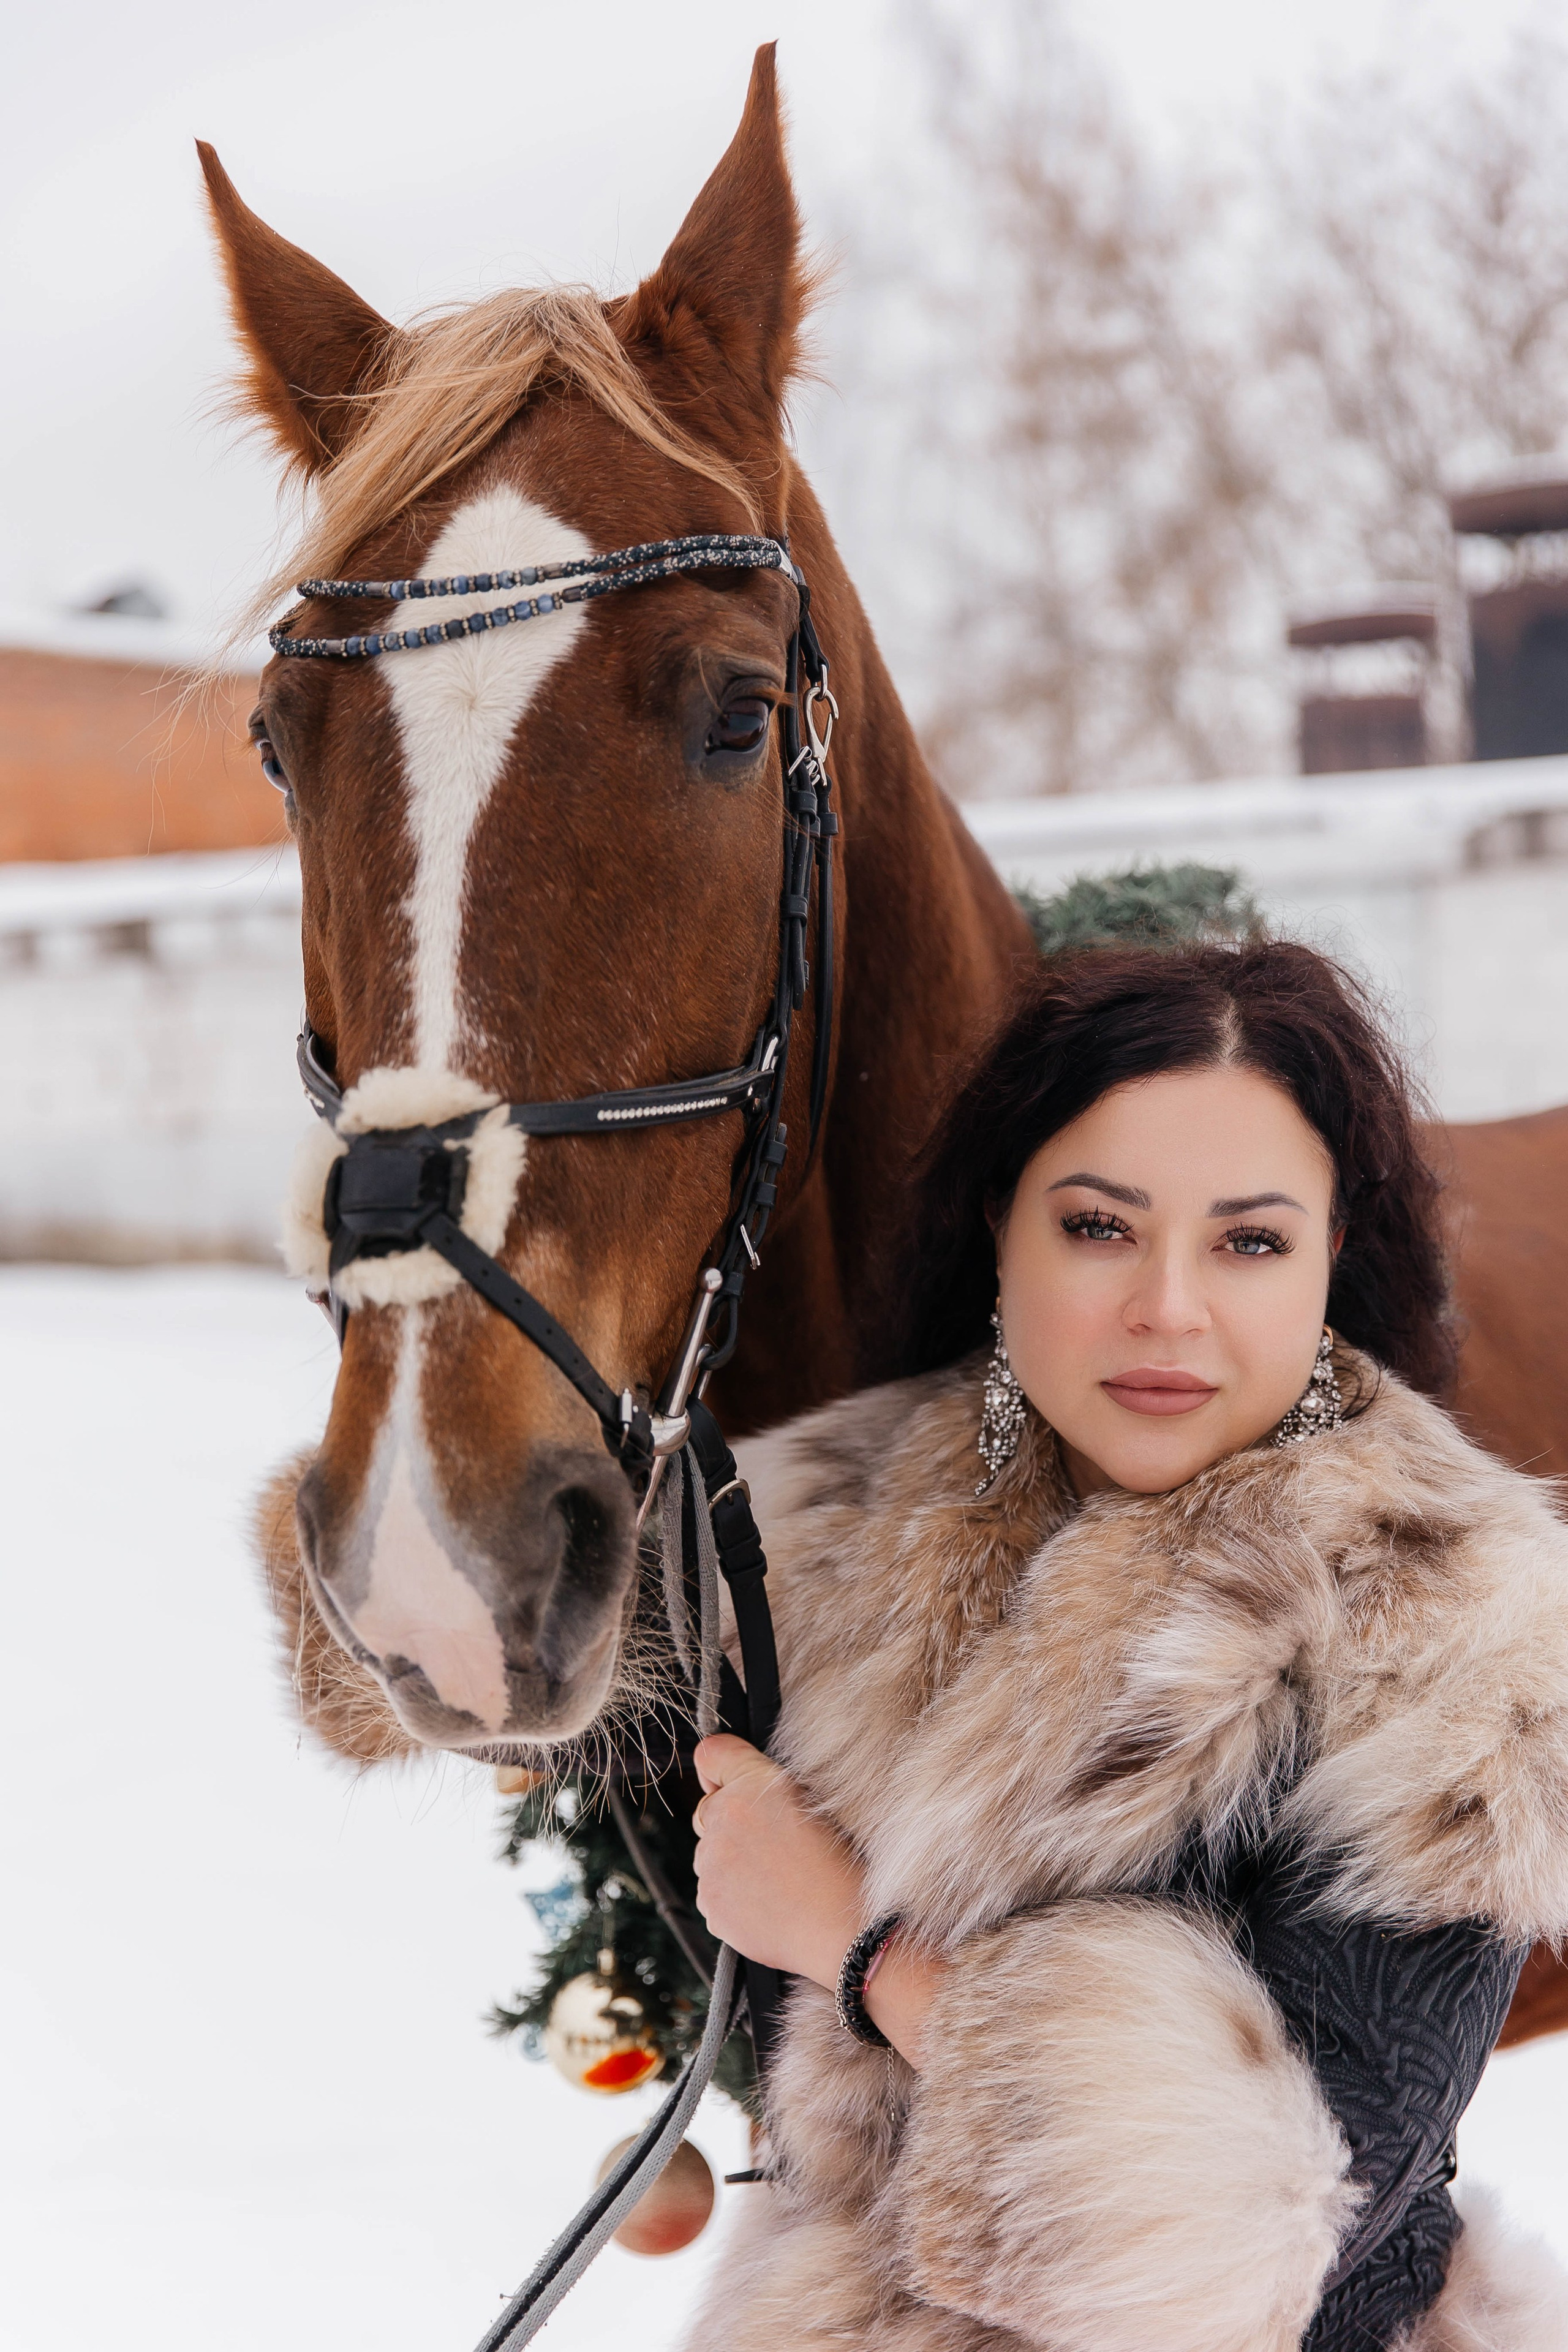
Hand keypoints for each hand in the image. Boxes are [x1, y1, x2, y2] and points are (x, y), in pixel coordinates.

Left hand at [691, 1734, 861, 1985]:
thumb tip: (729, 1781)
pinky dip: (732, 1900)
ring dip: (730, 1865)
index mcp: (751, 1785)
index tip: (726, 1785)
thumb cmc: (839, 1861)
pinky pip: (713, 1895)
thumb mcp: (813, 1798)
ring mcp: (711, 1865)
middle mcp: (723, 1819)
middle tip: (773, 1849)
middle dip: (729, 1826)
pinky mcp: (710, 1904)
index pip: (710, 1755)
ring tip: (776, 1881)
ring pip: (710, 1858)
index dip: (718, 1771)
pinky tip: (768, 1904)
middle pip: (707, 1814)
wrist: (842, 1926)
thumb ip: (766, 1783)